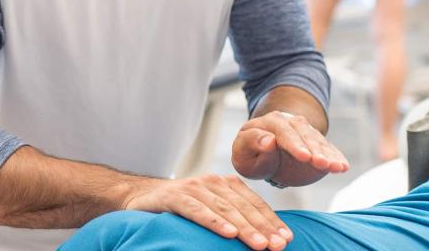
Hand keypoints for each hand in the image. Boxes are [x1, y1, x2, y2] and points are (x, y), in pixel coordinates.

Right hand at [123, 175, 292, 250]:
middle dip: (263, 227)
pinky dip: (214, 221)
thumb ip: (233, 216)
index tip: (287, 239)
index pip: (254, 203)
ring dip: (244, 228)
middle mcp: (211, 182)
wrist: (141, 197)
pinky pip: (197, 210)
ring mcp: (192, 187)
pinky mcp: (174, 197)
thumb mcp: (211, 209)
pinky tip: (228, 233)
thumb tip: (265, 238)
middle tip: (278, 246)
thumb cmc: (182, 209)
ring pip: (224, 209)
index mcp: (225, 184)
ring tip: (260, 245)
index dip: (271, 221)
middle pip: (242, 207)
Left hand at [232, 111, 348, 186]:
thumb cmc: (249, 155)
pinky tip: (343, 167)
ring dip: (329, 155)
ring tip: (337, 168)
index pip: (283, 132)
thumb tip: (269, 140)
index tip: (304, 157)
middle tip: (323, 164)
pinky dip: (336, 157)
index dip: (294, 144)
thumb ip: (252, 143)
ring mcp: (305, 132)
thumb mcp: (242, 151)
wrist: (262, 151)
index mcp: (269, 122)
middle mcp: (290, 122)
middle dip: (315, 150)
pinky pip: (328, 149)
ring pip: (318, 141)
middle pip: (305, 134)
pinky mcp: (316, 144)